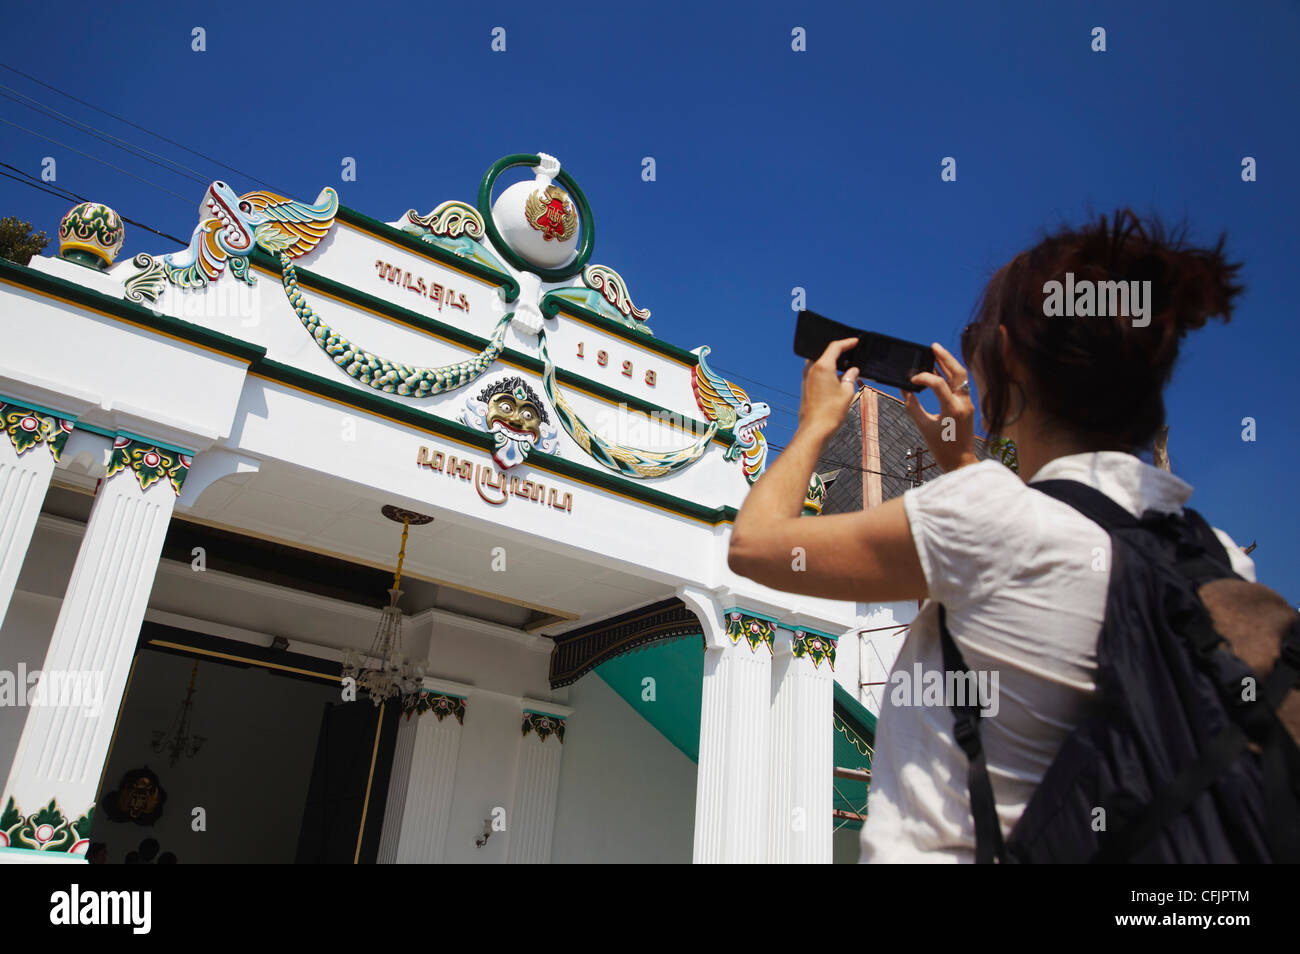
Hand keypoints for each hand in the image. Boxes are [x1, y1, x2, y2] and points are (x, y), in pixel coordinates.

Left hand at [798, 337, 859, 440]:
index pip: (834, 347)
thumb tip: (853, 370)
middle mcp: (811, 369)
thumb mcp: (847, 392)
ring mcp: (806, 378)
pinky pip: (816, 371)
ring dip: (831, 361)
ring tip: (845, 364)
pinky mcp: (805, 386)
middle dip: (838, 351)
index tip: (855, 341)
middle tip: (850, 351)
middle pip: (824, 352)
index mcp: (822, 366)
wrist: (815, 430)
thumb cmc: (831, 412)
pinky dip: (826, 370)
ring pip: (819, 362)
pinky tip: (836, 376)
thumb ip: (850, 376)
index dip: (847, 342)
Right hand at [902, 342, 977, 472]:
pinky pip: (961, 385)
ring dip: (949, 364)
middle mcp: (964, 403)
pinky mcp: (968, 406)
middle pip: (958, 372)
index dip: (924, 377)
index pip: (939, 383)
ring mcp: (968, 404)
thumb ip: (913, 406)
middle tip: (933, 347)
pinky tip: (940, 372)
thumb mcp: (924, 427)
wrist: (961, 462)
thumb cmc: (942, 448)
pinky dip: (951, 376)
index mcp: (953, 409)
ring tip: (936, 354)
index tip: (911, 380)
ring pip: (961, 377)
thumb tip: (905, 389)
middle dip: (945, 358)